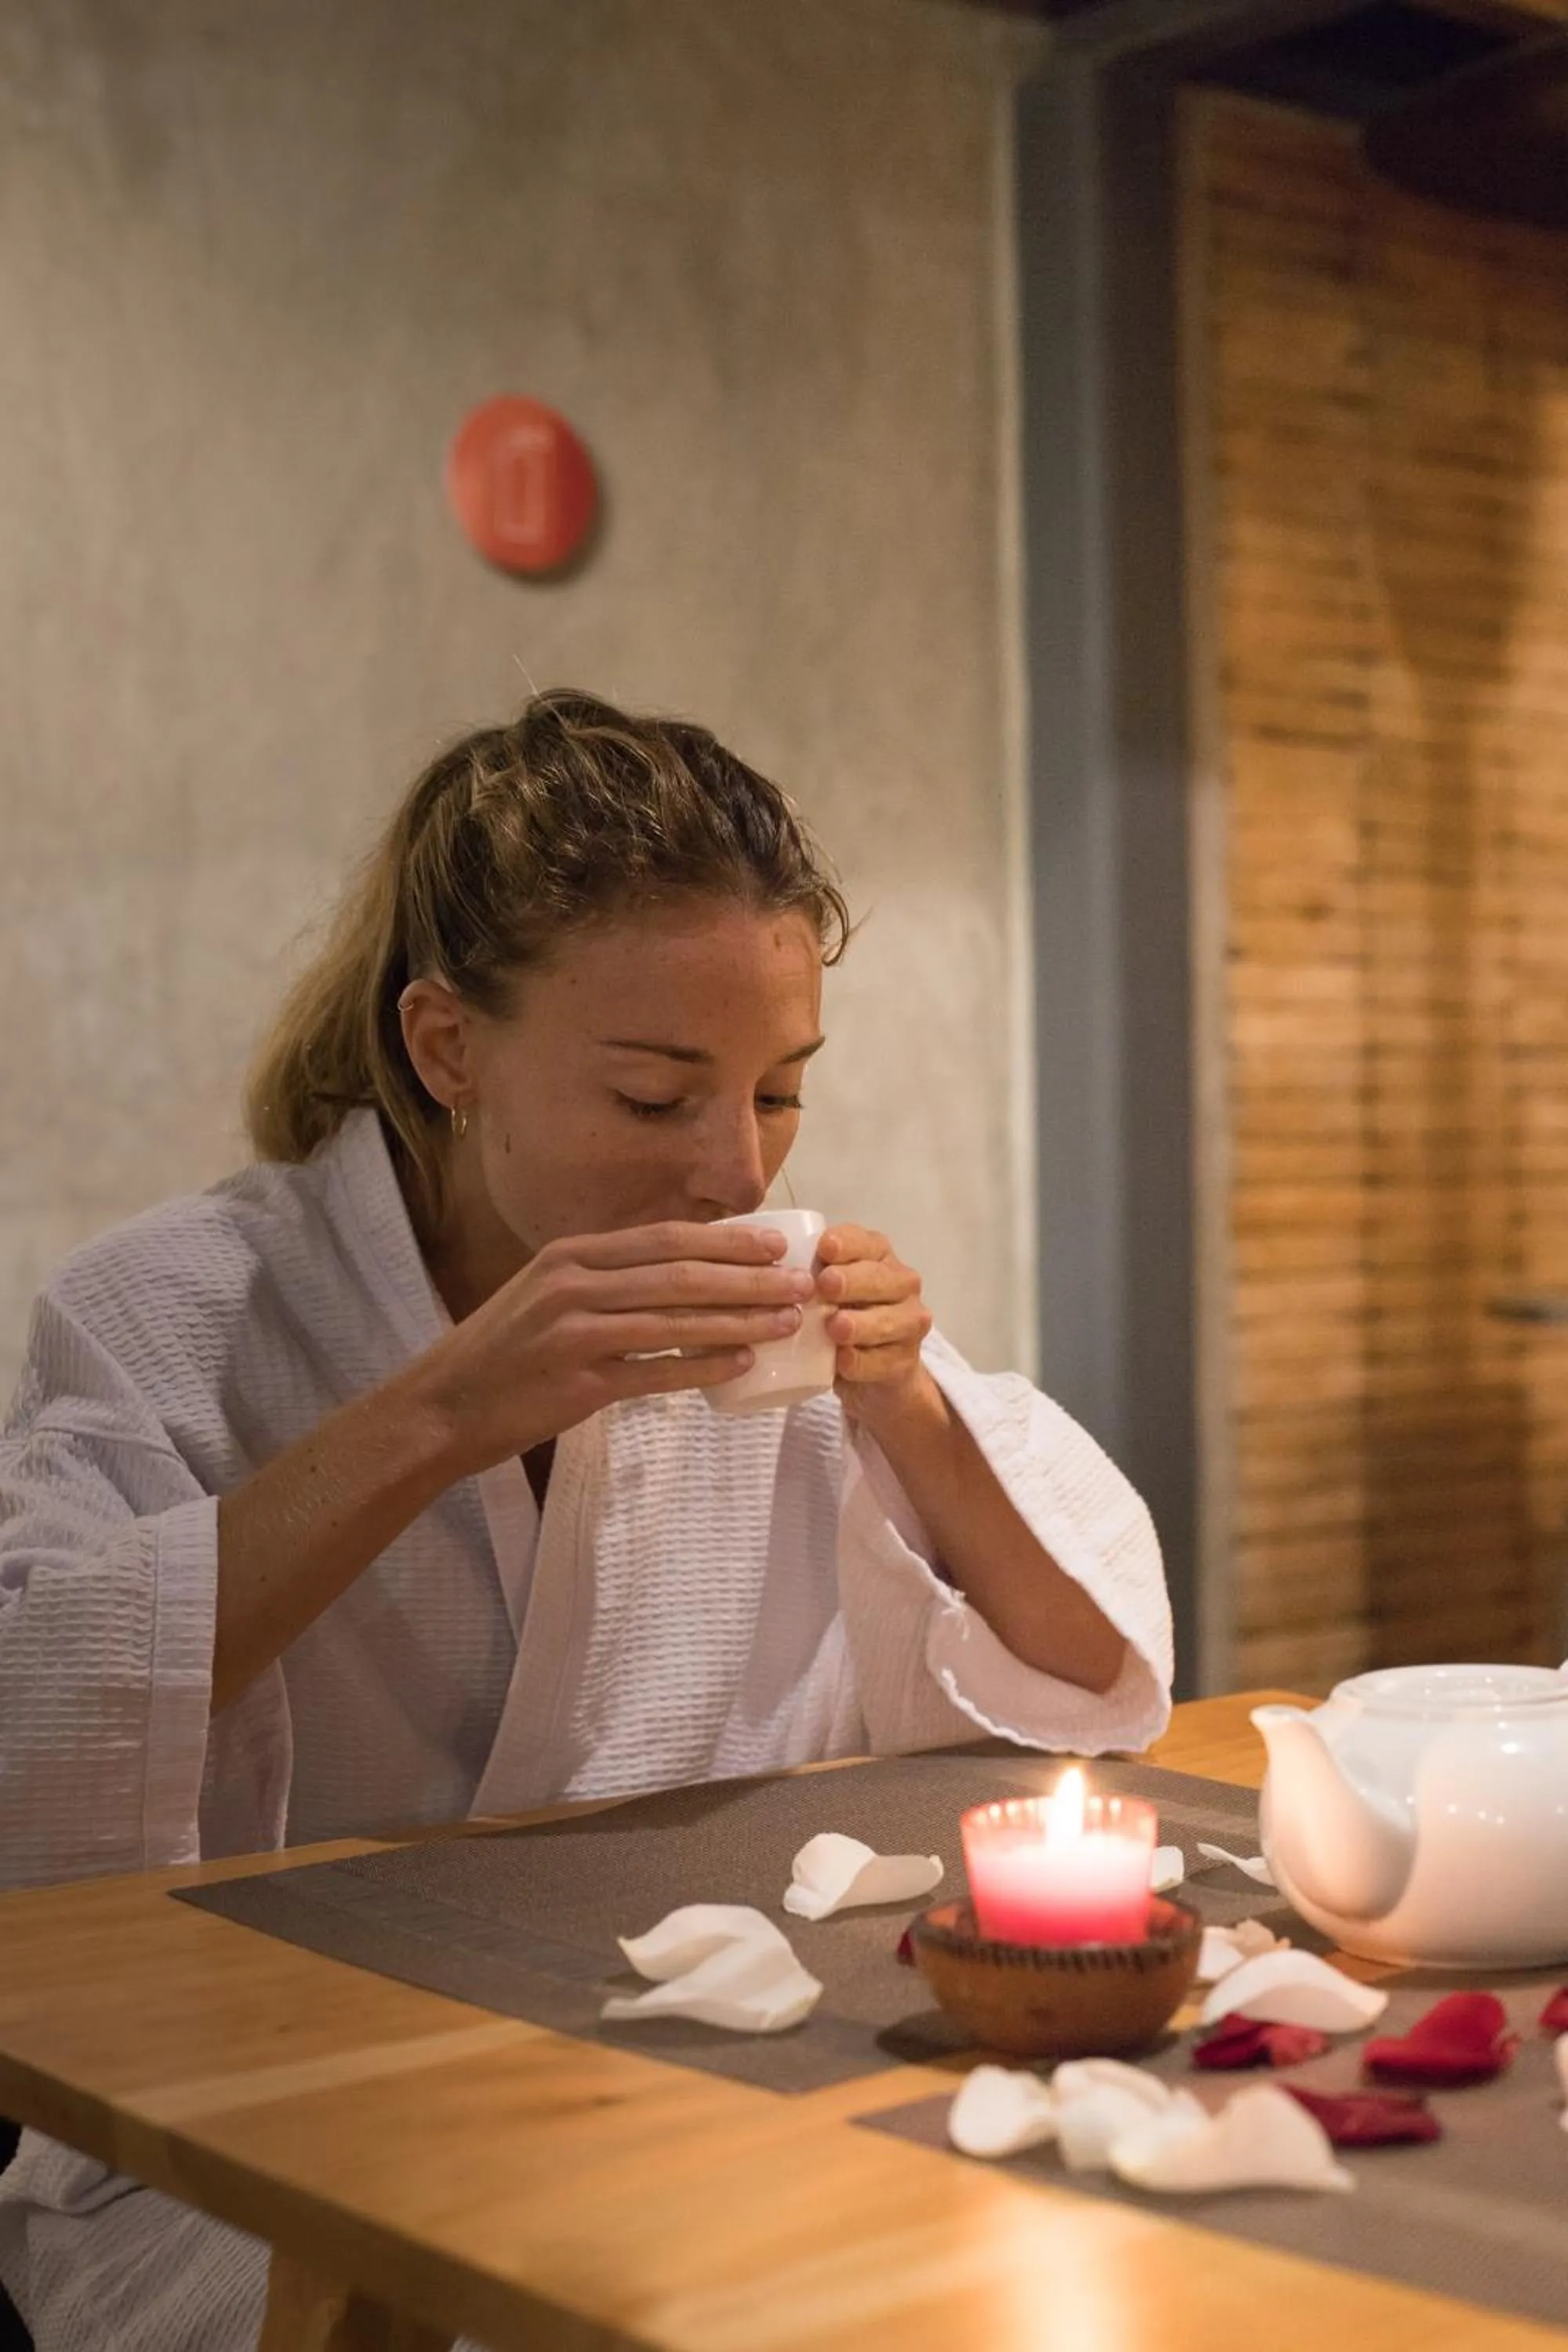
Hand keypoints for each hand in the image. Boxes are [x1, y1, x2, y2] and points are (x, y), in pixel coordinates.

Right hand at [407, 1222, 814, 1475]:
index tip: (774, 1243)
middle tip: (800, 1283)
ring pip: (676, 1316)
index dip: (725, 1239)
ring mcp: (574, 1330)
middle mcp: (573, 1283)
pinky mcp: (577, 1381)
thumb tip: (675, 1278)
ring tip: (787, 1321)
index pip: (664, 1237)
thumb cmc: (500, 1356)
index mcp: (570, 1255)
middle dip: (748, 1275)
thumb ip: (600, 1282)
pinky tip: (740, 1364)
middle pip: (680, 1271)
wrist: (440, 1408)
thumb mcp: (544, 1297)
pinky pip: (655, 1370)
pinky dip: (702, 1365)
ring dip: (740, 1318)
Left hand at [815, 1225, 933, 1427]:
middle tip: (826, 1285)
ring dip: (860, 1324)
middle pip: (879, 1278)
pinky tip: (844, 1361)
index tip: (824, 1248)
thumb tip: (770, 1272)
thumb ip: (808, 1275)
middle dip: (852, 1281)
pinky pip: (885, 1361)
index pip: (864, 1242)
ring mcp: (910, 1322)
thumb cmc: (840, 1314)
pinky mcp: (906, 1361)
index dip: (846, 1244)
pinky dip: (863, 1362)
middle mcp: (901, 1283)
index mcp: (878, 1255)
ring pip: (888, 1320)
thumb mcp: (824, 1290)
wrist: (871, 1369)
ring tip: (835, 1328)